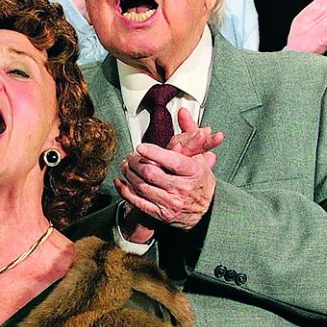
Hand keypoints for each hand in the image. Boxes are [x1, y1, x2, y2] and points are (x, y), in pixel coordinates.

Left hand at [116, 104, 221, 235]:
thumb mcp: (199, 156)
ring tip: (125, 164)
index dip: (153, 152)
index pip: (171, 161)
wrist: (206, 211)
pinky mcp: (160, 214)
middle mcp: (182, 189)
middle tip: (130, 155)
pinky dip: (125, 190)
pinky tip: (120, 181)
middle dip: (136, 162)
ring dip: (129, 173)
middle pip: (151, 172)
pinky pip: (137, 202)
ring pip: (141, 186)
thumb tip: (183, 112)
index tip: (141, 146)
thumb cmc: (200, 181)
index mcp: (193, 172)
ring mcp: (171, 203)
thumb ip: (190, 133)